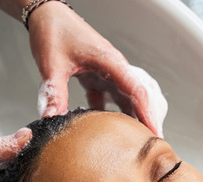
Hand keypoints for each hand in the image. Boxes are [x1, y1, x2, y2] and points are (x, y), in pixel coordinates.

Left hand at [25, 1, 161, 134]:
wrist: (47, 15)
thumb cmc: (54, 30)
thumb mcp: (52, 63)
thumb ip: (53, 91)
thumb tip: (51, 118)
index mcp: (111, 63)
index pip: (137, 91)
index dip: (148, 115)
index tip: (155, 134)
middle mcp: (115, 69)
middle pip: (140, 99)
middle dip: (146, 122)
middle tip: (148, 147)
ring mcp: (108, 74)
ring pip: (127, 100)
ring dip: (131, 119)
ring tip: (132, 143)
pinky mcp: (98, 77)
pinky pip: (111, 100)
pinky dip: (110, 116)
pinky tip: (105, 132)